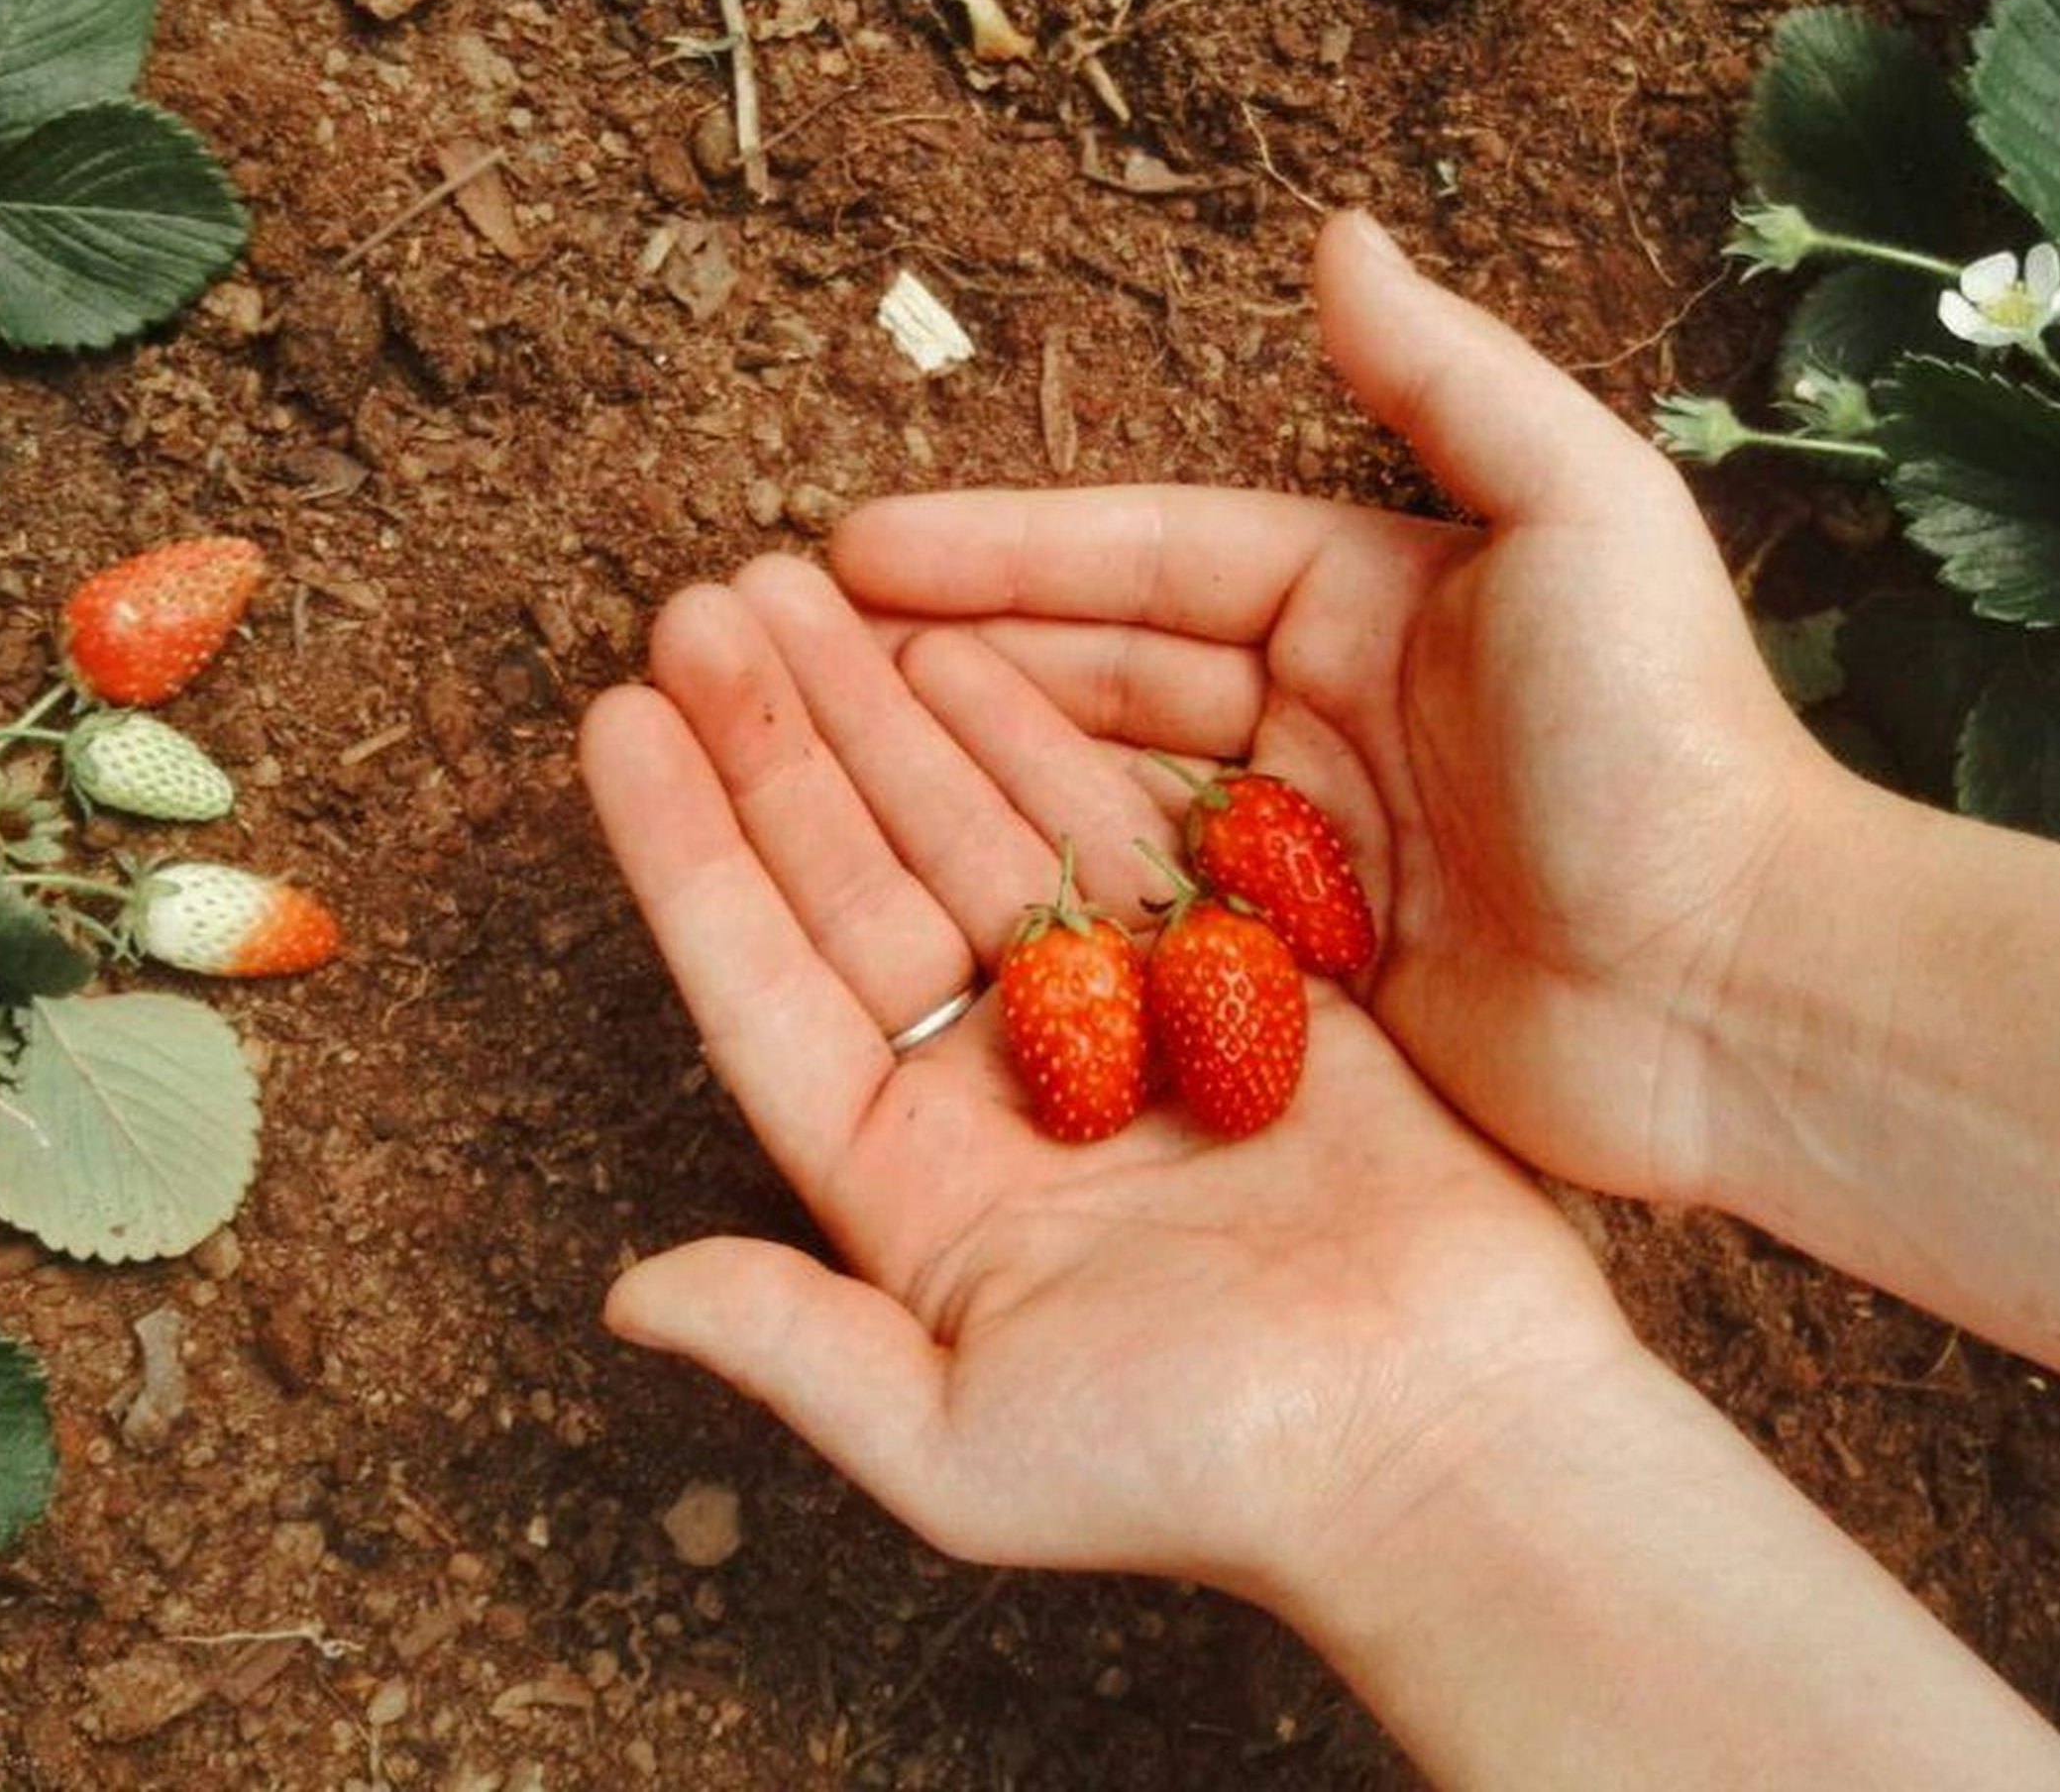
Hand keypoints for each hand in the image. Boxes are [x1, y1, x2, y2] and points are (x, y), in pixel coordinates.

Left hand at [578, 562, 1642, 1598]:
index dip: (687, 854)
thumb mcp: (957, 1444)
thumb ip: (792, 1349)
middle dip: (776, 743)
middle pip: (853, 884)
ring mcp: (1118, 1034)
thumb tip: (627, 1297)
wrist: (1444, 1445)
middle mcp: (997, 1102)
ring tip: (803, 589)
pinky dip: (1043, 743)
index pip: (763, 989)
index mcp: (910, 1194)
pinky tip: (971, 646)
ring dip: (885, 715)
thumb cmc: (1202, 1470)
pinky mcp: (1242, 989)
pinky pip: (1119, 838)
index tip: (616, 721)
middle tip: (703, 603)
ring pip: (971, 837)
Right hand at [829, 211, 1852, 1203]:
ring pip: (1097, 795)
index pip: (1148, 559)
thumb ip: (1449, 379)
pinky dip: (1041, 906)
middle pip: (1098, 674)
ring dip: (967, 775)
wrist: (1751, 996)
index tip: (858, 549)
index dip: (1003, 551)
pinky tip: (927, 899)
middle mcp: (1323, 716)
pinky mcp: (1303, 985)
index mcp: (1367, 597)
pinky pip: (1142, 928)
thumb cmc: (1670, 742)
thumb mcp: (1580, 511)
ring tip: (819, 761)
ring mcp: (1306, 854)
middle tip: (788, 655)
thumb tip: (1339, 236)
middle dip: (949, 659)